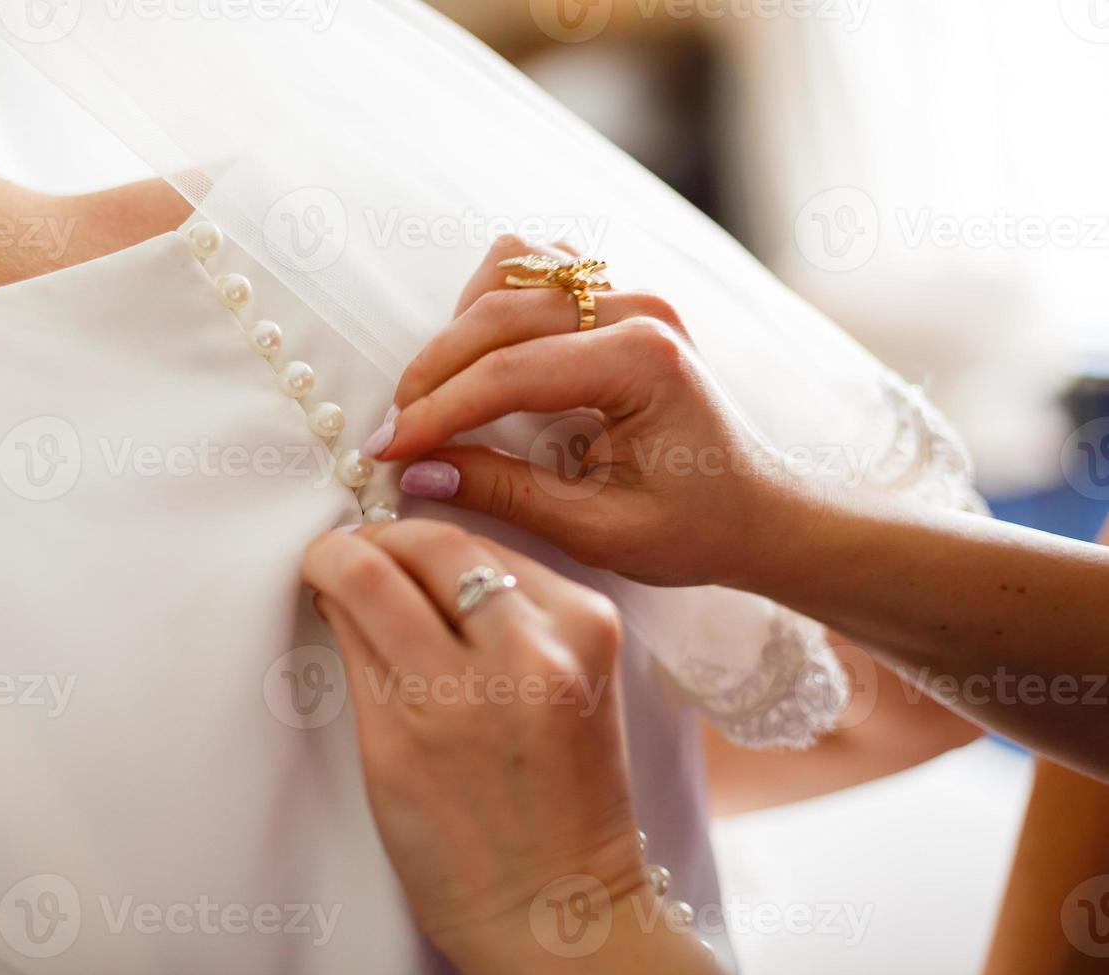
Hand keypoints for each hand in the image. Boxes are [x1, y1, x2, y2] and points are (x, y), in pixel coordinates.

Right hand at [302, 519, 717, 974]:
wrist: (558, 902)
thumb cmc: (460, 852)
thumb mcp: (383, 754)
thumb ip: (359, 652)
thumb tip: (338, 582)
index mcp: (452, 699)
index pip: (371, 578)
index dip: (331, 555)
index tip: (318, 559)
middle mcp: (523, 659)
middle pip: (434, 543)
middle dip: (381, 541)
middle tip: (354, 558)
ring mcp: (574, 640)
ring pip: (481, 546)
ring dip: (432, 553)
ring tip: (403, 582)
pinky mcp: (601, 632)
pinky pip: (526, 570)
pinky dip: (485, 575)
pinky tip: (462, 606)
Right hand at [361, 237, 799, 588]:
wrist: (760, 510)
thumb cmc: (696, 529)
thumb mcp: (600, 532)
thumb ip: (507, 495)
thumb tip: (420, 474)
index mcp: (644, 362)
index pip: (509, 372)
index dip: (436, 413)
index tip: (387, 451)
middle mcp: (637, 309)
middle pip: (497, 314)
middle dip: (432, 375)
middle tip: (393, 434)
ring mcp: (628, 293)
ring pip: (510, 272)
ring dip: (459, 329)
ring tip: (436, 397)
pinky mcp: (616, 296)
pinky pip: (533, 268)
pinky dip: (491, 303)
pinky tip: (479, 360)